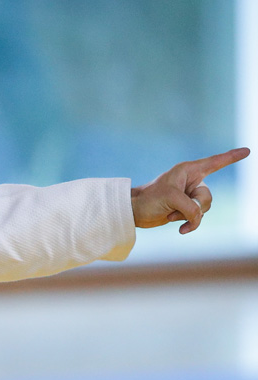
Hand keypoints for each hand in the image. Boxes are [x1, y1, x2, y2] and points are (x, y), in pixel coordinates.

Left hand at [131, 147, 248, 232]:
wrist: (134, 213)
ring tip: (170, 216)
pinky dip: (189, 224)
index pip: (215, 162)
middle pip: (207, 197)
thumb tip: (198, 218)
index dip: (231, 157)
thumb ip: (191, 207)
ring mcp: (189, 196)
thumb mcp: (171, 199)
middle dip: (194, 208)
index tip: (247, 151)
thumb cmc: (148, 199)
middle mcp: (191, 181)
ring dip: (188, 217)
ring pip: (203, 209)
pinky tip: (179, 228)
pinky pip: (197, 218)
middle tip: (175, 210)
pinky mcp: (185, 208)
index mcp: (188, 170)